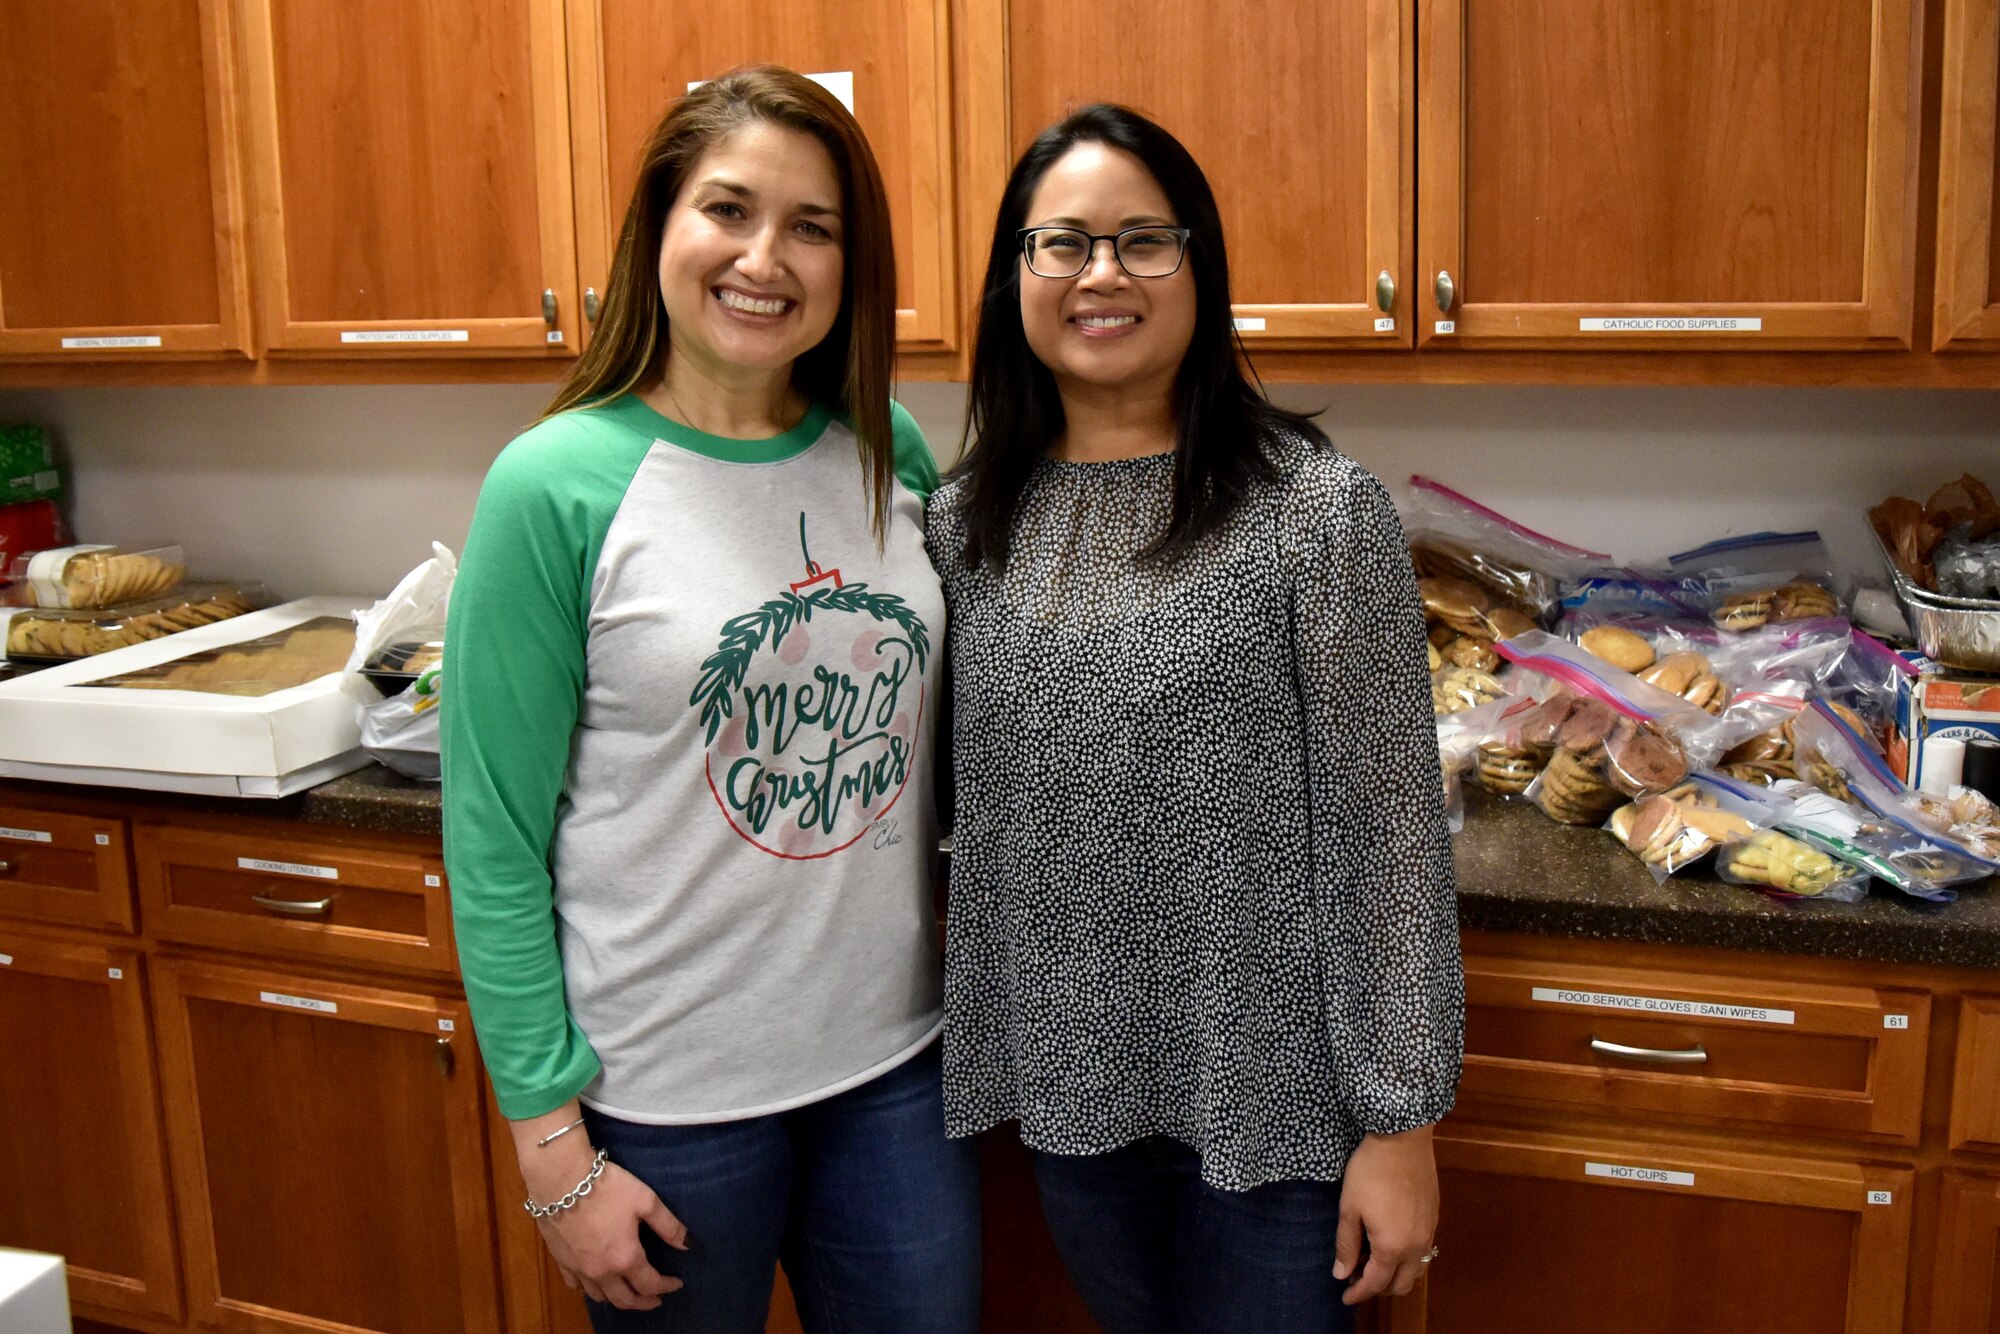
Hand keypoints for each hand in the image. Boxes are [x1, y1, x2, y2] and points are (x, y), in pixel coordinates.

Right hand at [534, 1157, 688, 1309]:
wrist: (560, 1178)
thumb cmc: (607, 1187)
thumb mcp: (646, 1200)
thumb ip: (668, 1225)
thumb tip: (687, 1245)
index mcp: (625, 1258)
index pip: (650, 1284)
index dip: (667, 1286)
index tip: (677, 1283)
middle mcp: (601, 1271)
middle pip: (624, 1300)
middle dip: (643, 1303)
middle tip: (655, 1299)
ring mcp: (578, 1268)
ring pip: (599, 1296)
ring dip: (617, 1298)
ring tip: (628, 1292)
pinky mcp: (560, 1260)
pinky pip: (575, 1285)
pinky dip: (588, 1288)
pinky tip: (593, 1282)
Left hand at [1332, 1124, 1438, 1305]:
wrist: (1403, 1138)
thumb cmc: (1370, 1171)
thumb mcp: (1349, 1207)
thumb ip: (1346, 1244)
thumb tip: (1342, 1274)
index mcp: (1392, 1247)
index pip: (1375, 1283)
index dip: (1358, 1294)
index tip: (1344, 1297)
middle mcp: (1416, 1246)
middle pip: (1401, 1284)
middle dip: (1379, 1288)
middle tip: (1357, 1279)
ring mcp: (1429, 1231)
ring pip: (1417, 1270)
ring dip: (1396, 1275)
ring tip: (1373, 1262)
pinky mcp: (1434, 1217)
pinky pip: (1424, 1251)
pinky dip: (1407, 1258)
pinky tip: (1391, 1242)